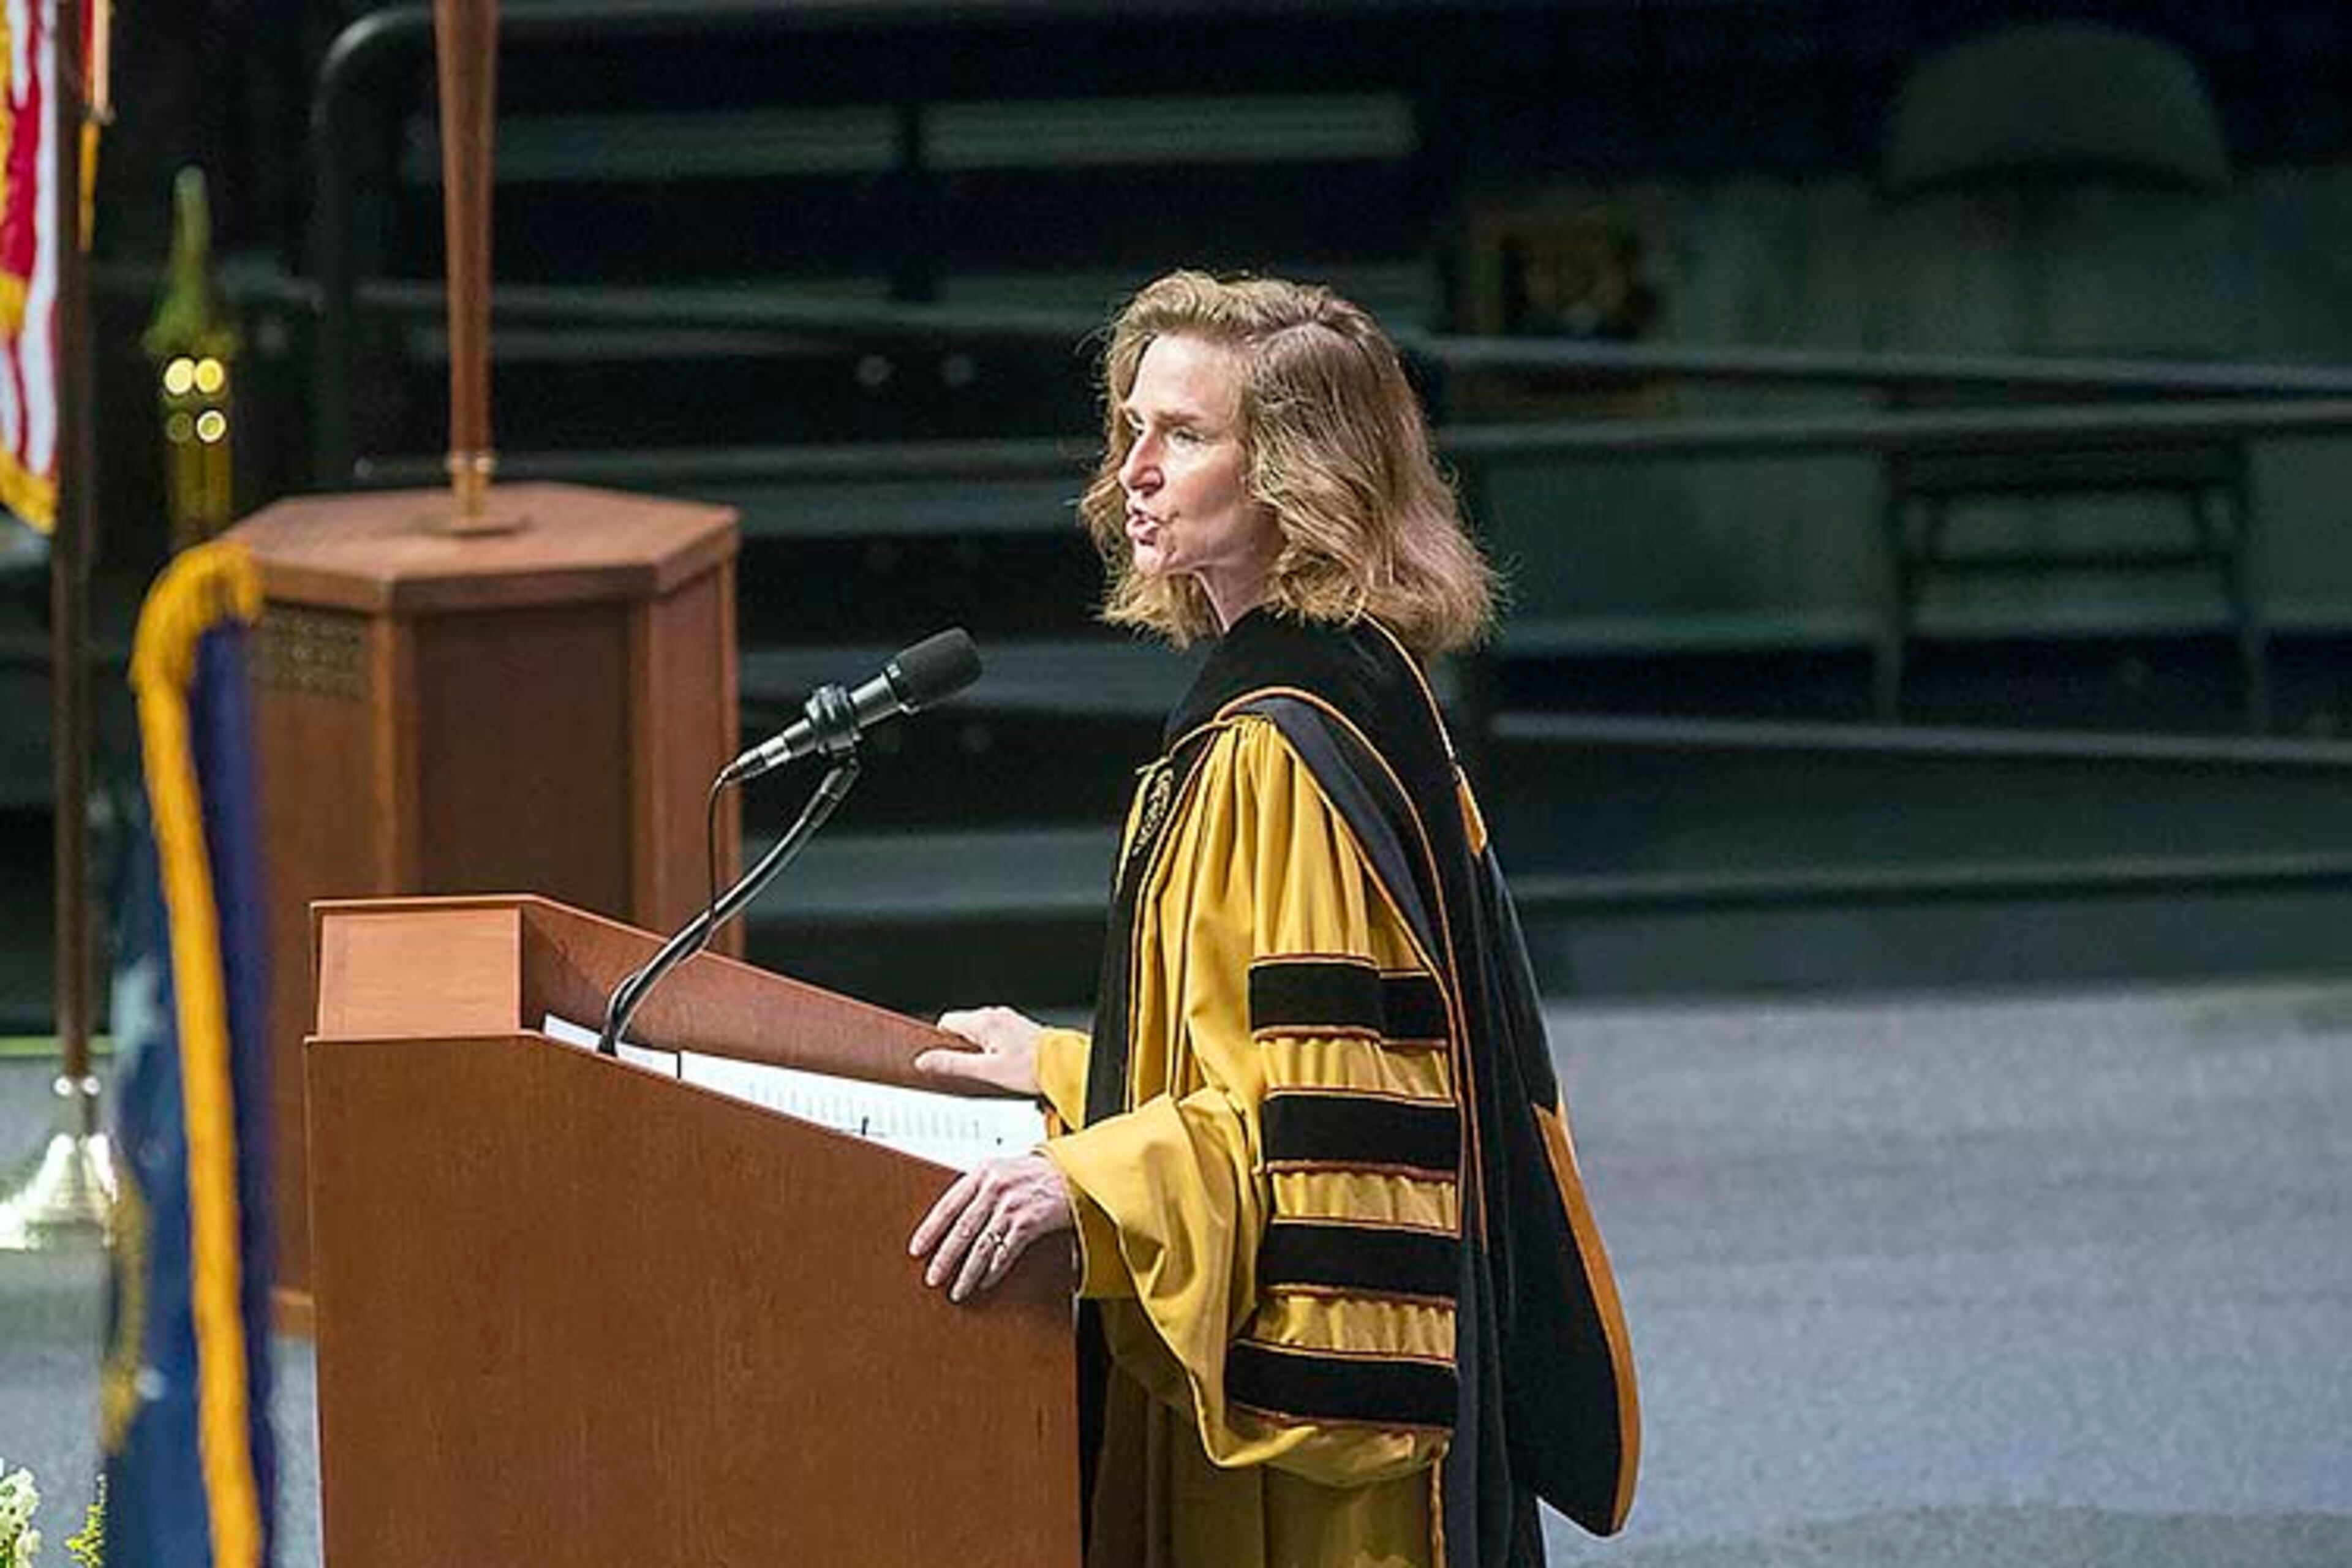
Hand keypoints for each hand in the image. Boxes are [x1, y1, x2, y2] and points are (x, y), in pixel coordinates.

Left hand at [908, 1151, 1074, 1303]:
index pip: (948, 1204)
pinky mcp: (1030, 1222)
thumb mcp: (1001, 1170)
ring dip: (966, 1272)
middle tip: (933, 1278)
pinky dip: (992, 1270)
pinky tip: (984, 1281)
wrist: (1074, 1172)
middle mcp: (995, 1188)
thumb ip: (977, 1189)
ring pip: (981, 1246)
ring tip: (957, 1289)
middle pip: (961, 1229)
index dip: (929, 1229)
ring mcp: (1012, 1205)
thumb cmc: (1037, 1173)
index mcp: (982, 1173)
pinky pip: (1005, 1252)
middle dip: (944, 1258)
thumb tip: (952, 1219)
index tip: (916, 1249)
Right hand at [914, 1005, 1044, 1098]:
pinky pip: (995, 1033)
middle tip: (974, 1068)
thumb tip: (925, 1061)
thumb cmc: (1031, 1068)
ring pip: (979, 1031)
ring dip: (980, 1048)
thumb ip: (952, 1064)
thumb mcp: (986, 1071)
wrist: (1063, 1066)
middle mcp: (995, 1015)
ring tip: (993, 1067)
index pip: (946, 1022)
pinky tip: (1005, 1062)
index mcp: (984, 1022)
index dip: (942, 1042)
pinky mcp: (1018, 1027)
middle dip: (962, 1047)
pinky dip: (994, 1046)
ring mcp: (1008, 1019)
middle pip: (963, 1027)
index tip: (947, 1058)